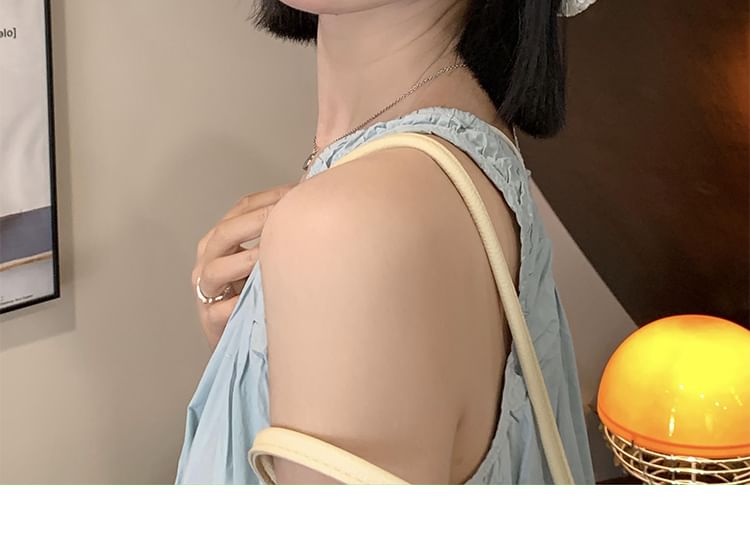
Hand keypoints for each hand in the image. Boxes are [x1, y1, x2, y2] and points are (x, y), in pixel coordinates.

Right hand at [192, 181, 296, 351]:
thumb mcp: (266, 259)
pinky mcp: (210, 319)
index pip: (240, 208)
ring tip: (270, 256)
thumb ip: (280, 235)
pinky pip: (221, 309)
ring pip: (216, 270)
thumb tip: (313, 204)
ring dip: (245, 260)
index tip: (295, 192)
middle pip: (224, 233)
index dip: (267, 198)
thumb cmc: (256, 294)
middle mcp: (208, 261)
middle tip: (284, 216)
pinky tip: (262, 296)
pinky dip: (239, 302)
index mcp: (220, 240)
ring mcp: (206, 291)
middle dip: (255, 221)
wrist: (242, 338)